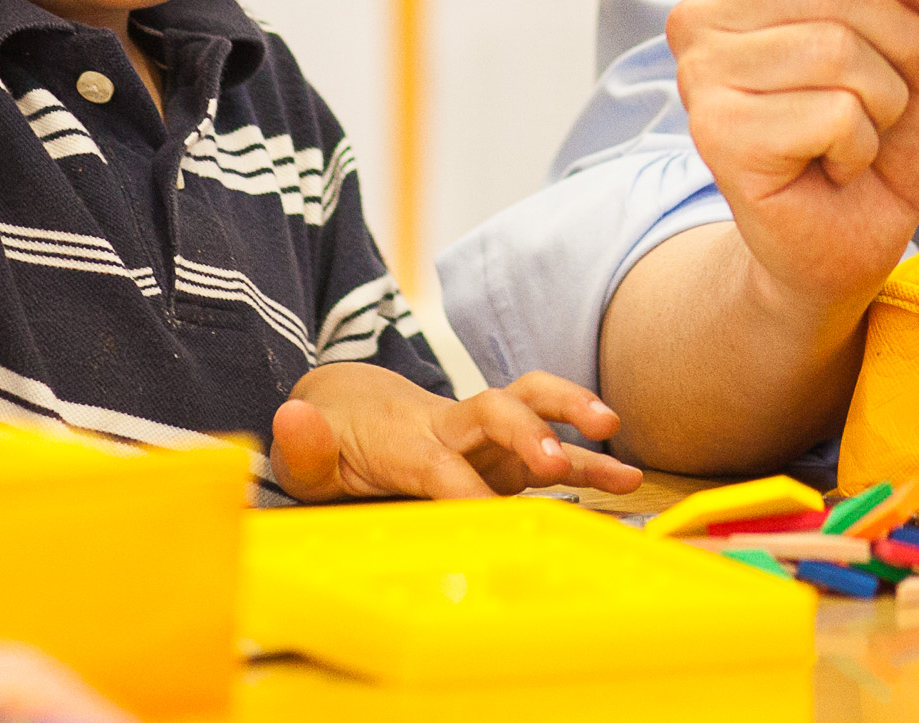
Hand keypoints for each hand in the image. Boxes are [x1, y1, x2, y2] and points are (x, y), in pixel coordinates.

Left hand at [269, 364, 644, 501]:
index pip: (439, 462)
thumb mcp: (304, 452)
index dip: (462, 489)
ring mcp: (480, 432)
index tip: (485, 517)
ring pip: (531, 407)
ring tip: (618, 442)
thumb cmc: (331, 440)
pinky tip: (624, 476)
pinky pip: (547, 442)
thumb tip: (294, 418)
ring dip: (572, 418)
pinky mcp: (500, 447)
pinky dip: (585, 452)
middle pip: (493, 411)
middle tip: (551, 463)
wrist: (351, 402)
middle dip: (524, 432)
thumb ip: (303, 444)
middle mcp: (450, 424)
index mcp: (404, 437)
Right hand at [666, 0, 918, 318]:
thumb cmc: (876, 129)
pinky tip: (834, 166)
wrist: (849, 235)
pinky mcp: (717, 132)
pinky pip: (832, 114)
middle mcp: (705, 13)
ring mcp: (702, 73)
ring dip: (882, 103)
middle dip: (899, 47)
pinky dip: (859, 146)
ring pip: (838, 54)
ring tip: (859, 133)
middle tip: (895, 94)